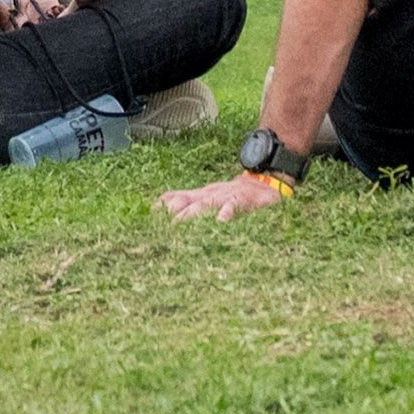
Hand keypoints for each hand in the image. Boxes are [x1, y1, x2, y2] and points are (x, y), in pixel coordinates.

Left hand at [157, 172, 291, 222]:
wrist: (264, 184)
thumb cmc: (232, 196)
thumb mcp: (207, 198)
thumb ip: (185, 200)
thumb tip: (158, 205)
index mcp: (200, 196)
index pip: (176, 198)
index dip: (162, 207)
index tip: (148, 218)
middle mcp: (209, 195)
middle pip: (188, 203)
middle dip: (173, 214)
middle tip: (162, 229)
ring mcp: (225, 197)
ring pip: (206, 204)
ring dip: (193, 213)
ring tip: (182, 224)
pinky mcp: (243, 201)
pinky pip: (234, 205)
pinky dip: (227, 212)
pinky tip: (221, 221)